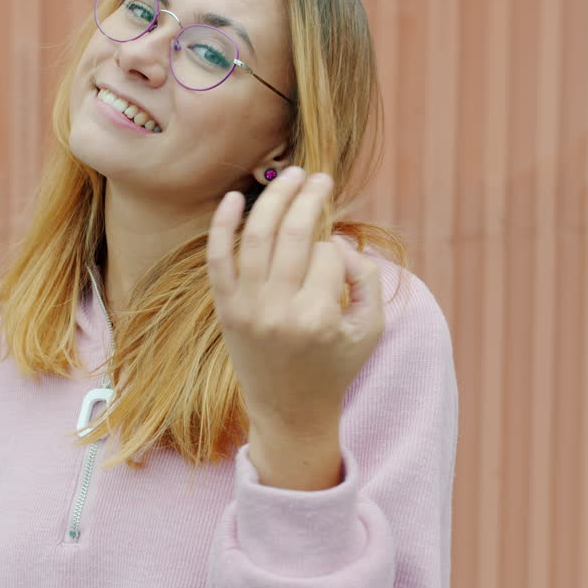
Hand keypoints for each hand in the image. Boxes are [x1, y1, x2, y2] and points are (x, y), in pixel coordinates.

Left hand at [206, 167, 384, 441]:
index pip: (329, 255)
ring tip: (291, 175)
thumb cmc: (335, 367)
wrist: (289, 412)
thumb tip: (336, 240)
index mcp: (319, 317)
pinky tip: (236, 196)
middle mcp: (279, 311)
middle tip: (320, 177)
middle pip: (294, 234)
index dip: (339, 249)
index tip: (340, 261)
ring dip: (275, 198)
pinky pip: (218, 259)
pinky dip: (223, 224)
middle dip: (309, 198)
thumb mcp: (370, 329)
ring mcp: (247, 309)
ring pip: (258, 236)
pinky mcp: (225, 310)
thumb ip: (367, 278)